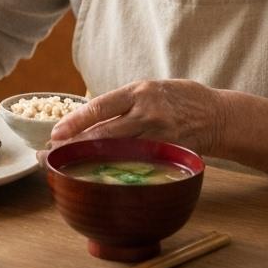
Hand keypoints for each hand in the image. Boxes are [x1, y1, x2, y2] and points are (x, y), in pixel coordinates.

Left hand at [49, 79, 227, 155]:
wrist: (217, 115)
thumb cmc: (177, 99)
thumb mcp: (149, 90)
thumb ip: (122, 104)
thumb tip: (86, 121)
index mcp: (139, 92)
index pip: (100, 108)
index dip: (75, 122)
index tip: (55, 133)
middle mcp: (147, 113)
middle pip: (104, 134)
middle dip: (74, 145)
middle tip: (50, 154)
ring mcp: (159, 136)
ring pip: (117, 152)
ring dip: (89, 160)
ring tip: (66, 165)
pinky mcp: (168, 154)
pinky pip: (137, 165)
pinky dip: (116, 170)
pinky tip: (99, 177)